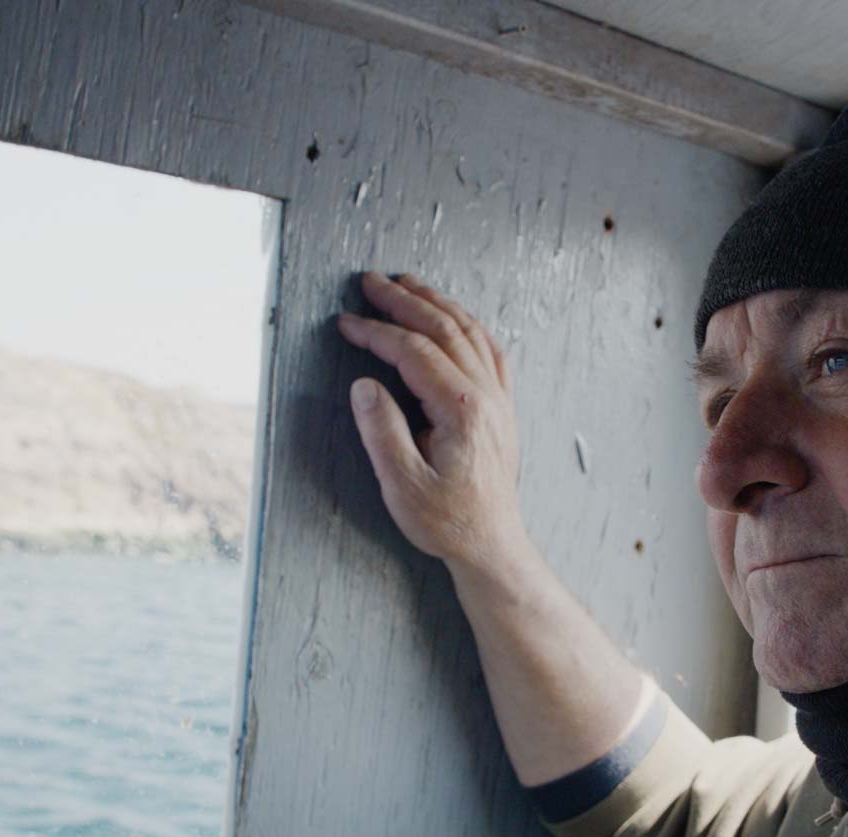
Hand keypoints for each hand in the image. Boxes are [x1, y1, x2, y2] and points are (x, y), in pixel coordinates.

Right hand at [337, 272, 526, 570]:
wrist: (491, 545)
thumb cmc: (447, 521)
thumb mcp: (403, 486)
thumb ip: (382, 431)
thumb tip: (365, 385)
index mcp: (461, 410)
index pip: (414, 352)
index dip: (376, 332)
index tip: (345, 322)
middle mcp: (486, 395)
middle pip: (444, 329)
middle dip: (403, 300)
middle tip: (370, 280)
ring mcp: (499, 399)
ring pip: (470, 332)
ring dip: (436, 303)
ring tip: (407, 283)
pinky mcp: (502, 408)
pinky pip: (490, 350)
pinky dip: (468, 325)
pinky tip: (455, 317)